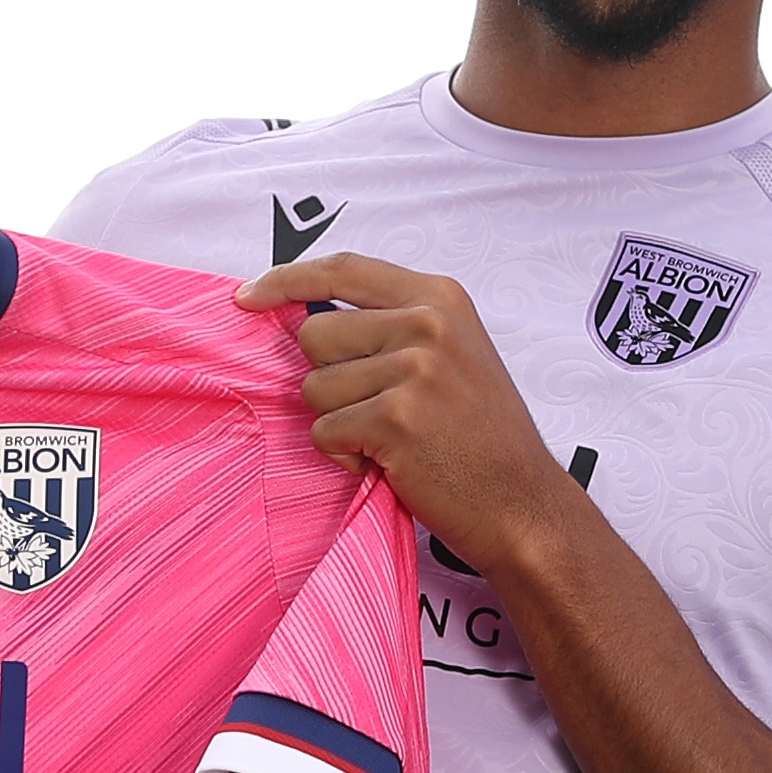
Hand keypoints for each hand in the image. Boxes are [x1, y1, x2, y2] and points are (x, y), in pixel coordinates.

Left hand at [236, 252, 592, 576]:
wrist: (522, 504)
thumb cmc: (483, 439)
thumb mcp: (454, 355)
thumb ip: (392, 327)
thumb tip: (304, 320)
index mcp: (440, 297)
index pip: (344, 268)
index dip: (287, 279)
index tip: (249, 297)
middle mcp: (427, 323)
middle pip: (315, 335)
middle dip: (329, 380)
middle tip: (380, 411)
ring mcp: (413, 369)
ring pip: (314, 388)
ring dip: (340, 423)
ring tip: (394, 440)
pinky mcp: (395, 417)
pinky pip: (325, 432)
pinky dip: (347, 457)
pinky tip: (392, 463)